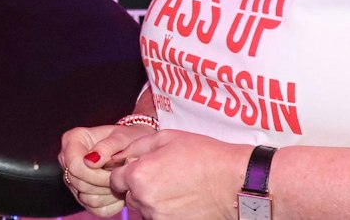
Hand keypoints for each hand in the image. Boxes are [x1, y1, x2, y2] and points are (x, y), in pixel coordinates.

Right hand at [58, 121, 154, 217]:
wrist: (135, 148)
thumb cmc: (128, 139)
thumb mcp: (122, 137)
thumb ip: (106, 146)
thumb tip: (90, 161)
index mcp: (72, 140)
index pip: (75, 166)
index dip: (96, 174)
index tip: (115, 172)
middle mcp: (67, 159)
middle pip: (79, 183)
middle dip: (104, 183)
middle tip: (121, 176)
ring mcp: (72, 178)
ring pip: (86, 198)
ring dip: (108, 193)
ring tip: (120, 181)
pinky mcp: (81, 194)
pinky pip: (94, 208)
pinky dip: (110, 203)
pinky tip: (118, 190)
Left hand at [108, 129, 249, 219]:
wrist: (234, 182)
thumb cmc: (204, 156)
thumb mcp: (166, 138)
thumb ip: (135, 146)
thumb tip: (118, 155)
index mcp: (138, 175)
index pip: (115, 180)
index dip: (125, 173)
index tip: (140, 169)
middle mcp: (144, 199)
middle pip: (129, 196)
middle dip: (140, 187)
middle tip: (164, 176)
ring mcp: (158, 217)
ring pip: (145, 210)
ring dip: (153, 201)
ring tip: (177, 188)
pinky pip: (160, 218)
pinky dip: (167, 212)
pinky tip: (183, 200)